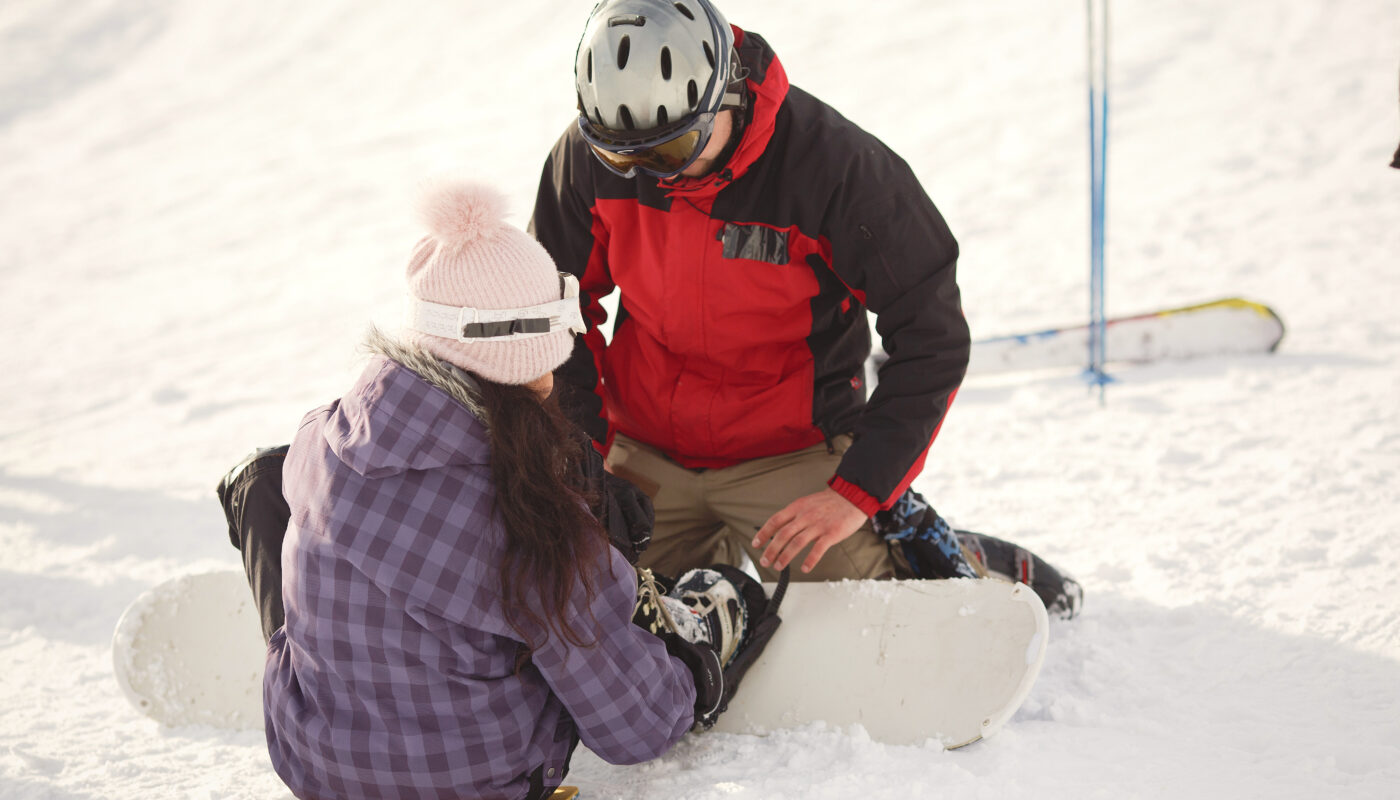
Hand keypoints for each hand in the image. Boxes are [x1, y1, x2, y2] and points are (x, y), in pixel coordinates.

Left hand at [751, 488, 867, 573]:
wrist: (852, 496)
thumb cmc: (830, 502)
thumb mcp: (807, 502)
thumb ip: (795, 515)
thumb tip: (782, 529)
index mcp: (798, 507)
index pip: (775, 521)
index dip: (764, 533)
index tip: (756, 544)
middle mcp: (805, 516)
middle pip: (783, 534)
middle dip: (771, 550)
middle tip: (765, 561)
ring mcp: (818, 525)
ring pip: (797, 543)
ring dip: (785, 556)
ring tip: (779, 566)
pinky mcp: (831, 533)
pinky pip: (818, 549)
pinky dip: (810, 560)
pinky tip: (805, 568)